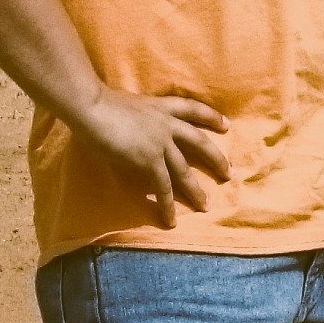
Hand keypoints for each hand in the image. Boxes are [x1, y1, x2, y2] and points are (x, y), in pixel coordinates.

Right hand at [78, 87, 229, 223]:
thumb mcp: (129, 105)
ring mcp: (161, 142)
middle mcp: (166, 123)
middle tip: (228, 172)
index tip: (226, 125)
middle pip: (199, 141)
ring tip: (206, 206)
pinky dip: (167, 205)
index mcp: (161, 105)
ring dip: (195, 190)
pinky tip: (171, 220)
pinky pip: (163, 187)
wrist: (95, 107)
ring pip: (184, 170)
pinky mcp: (150, 160)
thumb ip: (139, 118)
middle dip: (215, 158)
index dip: (211, 116)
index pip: (193, 108)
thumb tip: (136, 129)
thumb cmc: (101, 102)